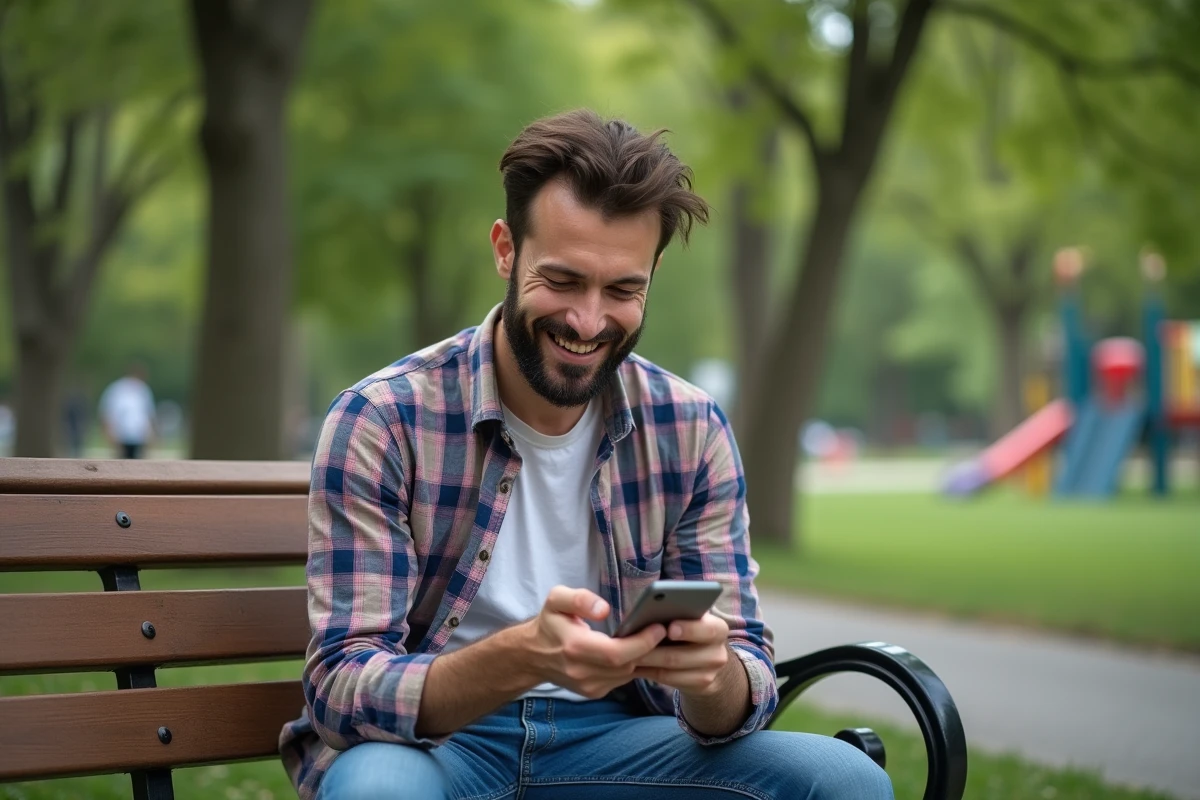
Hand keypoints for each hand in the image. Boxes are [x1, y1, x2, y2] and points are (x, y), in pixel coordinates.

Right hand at [521, 585, 666, 698]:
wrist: (532, 656)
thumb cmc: (549, 623)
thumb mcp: (556, 599)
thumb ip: (579, 599)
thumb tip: (604, 609)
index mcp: (575, 648)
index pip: (617, 653)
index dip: (642, 642)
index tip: (660, 626)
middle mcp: (583, 672)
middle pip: (628, 665)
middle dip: (650, 649)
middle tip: (668, 630)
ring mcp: (589, 686)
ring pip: (629, 674)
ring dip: (646, 658)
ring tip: (662, 639)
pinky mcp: (595, 691)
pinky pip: (623, 679)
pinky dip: (636, 665)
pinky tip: (645, 650)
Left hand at [632, 612, 730, 696]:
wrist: (707, 660)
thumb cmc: (690, 630)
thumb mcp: (689, 619)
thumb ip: (676, 614)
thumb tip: (647, 612)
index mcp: (718, 628)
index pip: (706, 629)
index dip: (688, 629)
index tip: (670, 628)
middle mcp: (719, 652)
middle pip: (680, 654)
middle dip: (652, 649)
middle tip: (630, 644)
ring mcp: (710, 672)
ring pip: (670, 669)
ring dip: (646, 662)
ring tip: (627, 655)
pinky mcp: (699, 686)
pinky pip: (668, 679)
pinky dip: (649, 672)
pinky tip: (635, 666)